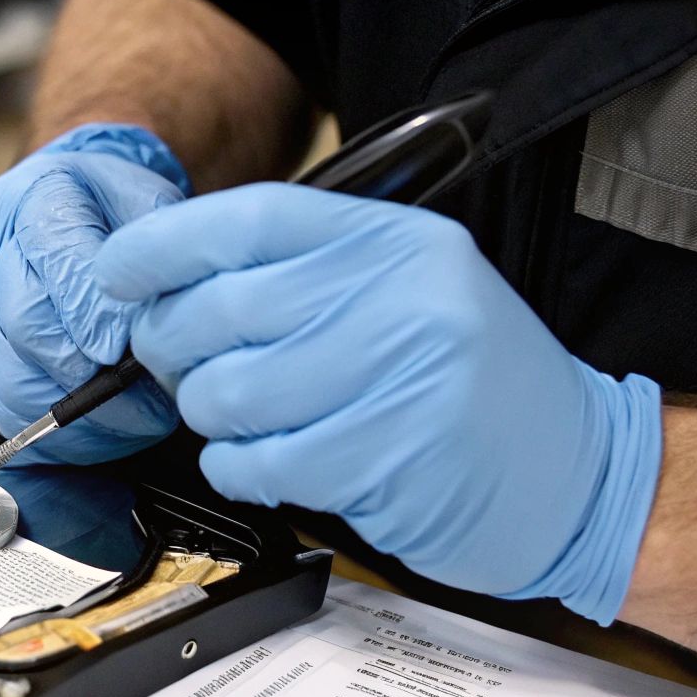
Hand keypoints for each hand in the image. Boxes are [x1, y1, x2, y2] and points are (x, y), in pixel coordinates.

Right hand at [0, 124, 186, 462]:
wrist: (77, 206)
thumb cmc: (113, 206)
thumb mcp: (148, 204)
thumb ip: (148, 258)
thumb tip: (143, 334)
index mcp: (31, 198)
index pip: (54, 260)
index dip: (94, 316)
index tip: (129, 350)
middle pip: (23, 325)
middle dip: (90, 374)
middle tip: (146, 400)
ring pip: (8, 380)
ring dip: (76, 414)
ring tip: (131, 420)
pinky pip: (3, 409)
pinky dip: (56, 431)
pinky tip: (99, 429)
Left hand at [97, 183, 663, 622]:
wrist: (578, 474)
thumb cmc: (473, 387)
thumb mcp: (406, 293)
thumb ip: (304, 276)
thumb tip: (170, 284)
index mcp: (397, 243)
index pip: (250, 221)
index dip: (163, 247)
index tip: (119, 273)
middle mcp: (400, 298)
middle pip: (217, 310)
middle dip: (171, 346)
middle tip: (183, 364)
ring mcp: (397, 380)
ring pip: (224, 393)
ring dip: (210, 415)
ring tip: (247, 418)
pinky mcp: (385, 461)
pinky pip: (256, 463)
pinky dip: (242, 468)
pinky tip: (274, 461)